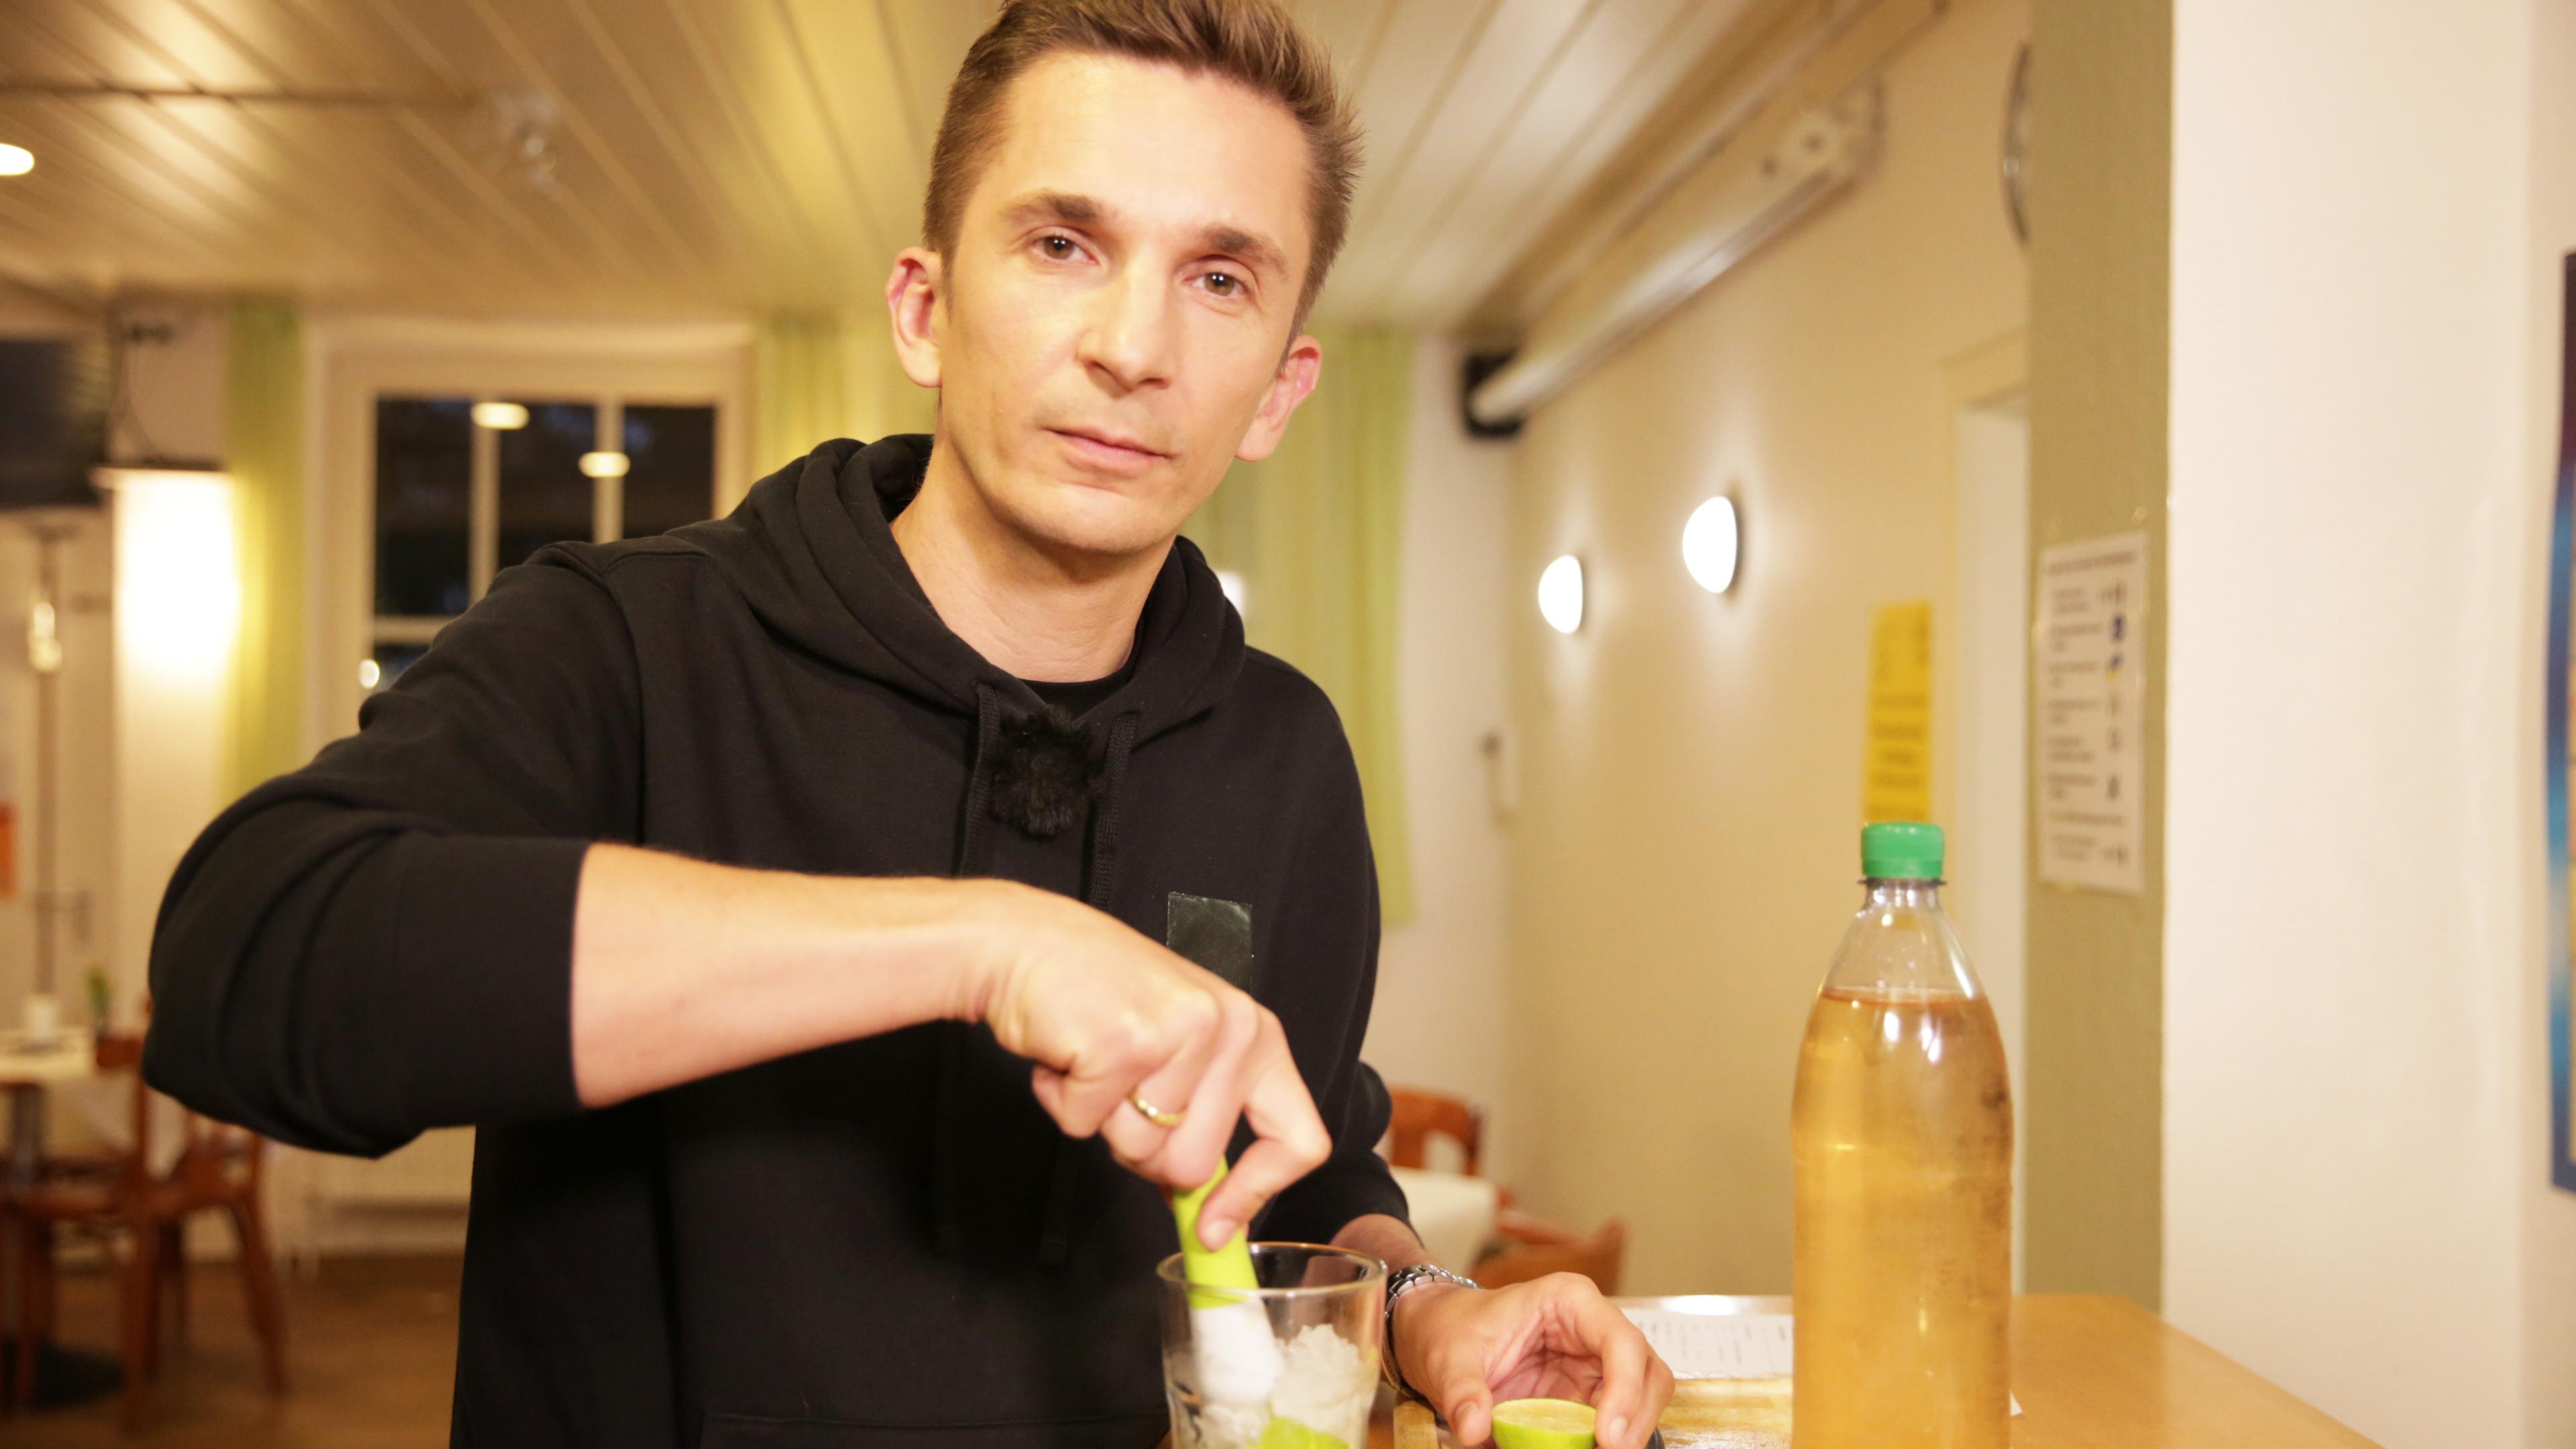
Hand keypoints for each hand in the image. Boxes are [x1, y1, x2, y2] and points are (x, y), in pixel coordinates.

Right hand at [972, 883, 1329, 1245]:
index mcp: (1256, 1033)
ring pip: (1137, 1152)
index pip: (1299, 1139)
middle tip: (1119, 1091)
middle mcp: (1231, 1028)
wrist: (1027, 941)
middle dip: (1141, 1148)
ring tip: (1093, 1059)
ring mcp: (1180, 1033)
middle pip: (1194, 1165)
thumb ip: (1205, 1118)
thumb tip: (1214, 1213)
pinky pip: (1084, 1125)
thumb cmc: (1100, 996)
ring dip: (1098, 1119)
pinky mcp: (1123, 1043)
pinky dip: (1061, 1101)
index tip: (1212, 1226)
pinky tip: (1067, 1052)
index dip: (1255, 1194)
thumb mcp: (1178, 1048)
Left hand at [1393, 1274, 1674, 1448]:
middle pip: (1647, 1371)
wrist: (1437, 1335)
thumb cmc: (1449, 1330)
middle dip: (1638, 1416)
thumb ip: (1461, 1392)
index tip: (1607, 1435)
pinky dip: (1607, 1439)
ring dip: (1630, 1430)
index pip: (1620, 1342)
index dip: (1626, 1389)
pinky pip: (1613, 1421)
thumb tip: (1474, 1429)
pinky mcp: (1585, 1394)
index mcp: (1569, 1301)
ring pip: (1641, 1398)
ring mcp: (1593, 1364)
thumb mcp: (1447, 1358)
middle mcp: (1592, 1329)